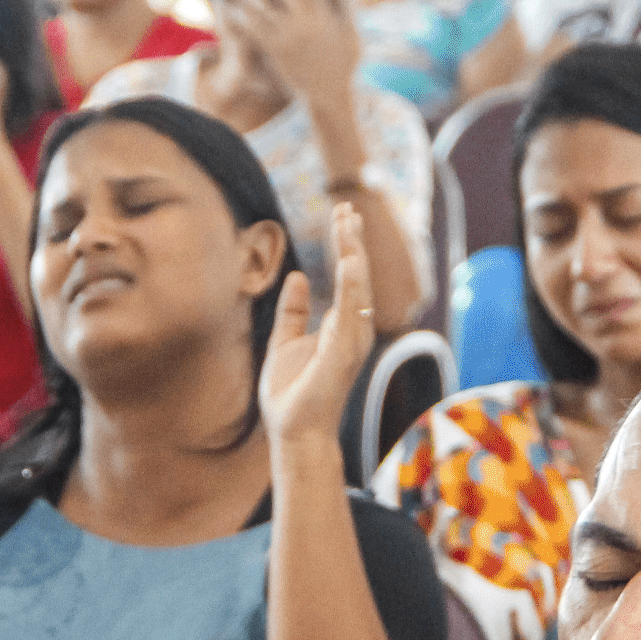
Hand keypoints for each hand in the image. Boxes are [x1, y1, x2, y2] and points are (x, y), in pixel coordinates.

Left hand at [216, 0, 361, 102]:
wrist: (328, 94)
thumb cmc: (344, 64)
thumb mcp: (353, 34)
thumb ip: (348, 6)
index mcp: (323, 17)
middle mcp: (302, 24)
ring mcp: (287, 37)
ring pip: (265, 9)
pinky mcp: (274, 51)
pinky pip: (255, 32)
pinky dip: (242, 21)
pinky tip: (232, 11)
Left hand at [260, 202, 374, 452]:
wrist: (294, 433)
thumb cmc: (291, 394)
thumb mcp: (284, 342)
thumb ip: (292, 311)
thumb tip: (296, 277)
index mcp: (339, 326)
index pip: (346, 277)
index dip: (345, 245)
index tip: (341, 214)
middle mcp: (351, 330)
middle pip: (356, 276)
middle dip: (352, 241)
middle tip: (345, 206)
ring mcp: (351, 342)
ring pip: (357, 289)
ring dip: (353, 255)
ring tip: (347, 223)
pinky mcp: (343, 354)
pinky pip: (351, 314)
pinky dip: (352, 287)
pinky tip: (349, 262)